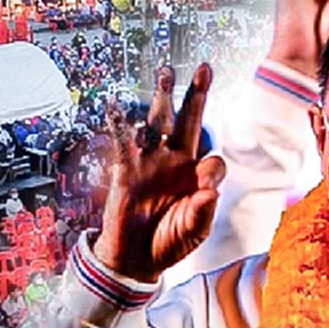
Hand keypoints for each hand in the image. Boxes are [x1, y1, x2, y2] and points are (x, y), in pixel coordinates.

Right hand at [92, 64, 225, 282]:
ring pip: (158, 123)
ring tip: (166, 71)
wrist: (137, 259)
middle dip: (196, 95)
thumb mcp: (194, 231)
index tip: (205, 185)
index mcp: (196, 176)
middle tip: (205, 68)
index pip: (212, 160)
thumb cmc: (169, 242)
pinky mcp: (127, 170)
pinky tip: (115, 106)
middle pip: (189, 122)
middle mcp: (175, 162)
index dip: (212, 168)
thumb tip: (210, 191)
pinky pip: (123, 143)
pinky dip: (119, 124)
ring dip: (162, 97)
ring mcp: (151, 163)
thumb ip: (202, 211)